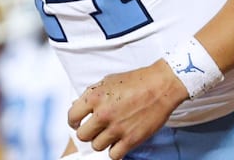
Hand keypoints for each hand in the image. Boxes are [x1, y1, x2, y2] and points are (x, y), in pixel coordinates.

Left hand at [67, 60, 189, 158]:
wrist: (161, 86)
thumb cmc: (137, 81)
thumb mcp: (108, 81)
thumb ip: (91, 94)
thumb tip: (77, 106)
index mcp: (95, 97)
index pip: (72, 116)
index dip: (74, 121)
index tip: (78, 123)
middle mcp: (103, 114)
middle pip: (83, 135)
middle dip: (88, 132)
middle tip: (95, 129)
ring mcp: (117, 128)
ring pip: (97, 146)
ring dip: (102, 141)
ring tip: (110, 133)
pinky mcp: (131, 139)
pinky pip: (114, 154)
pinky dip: (115, 150)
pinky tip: (119, 142)